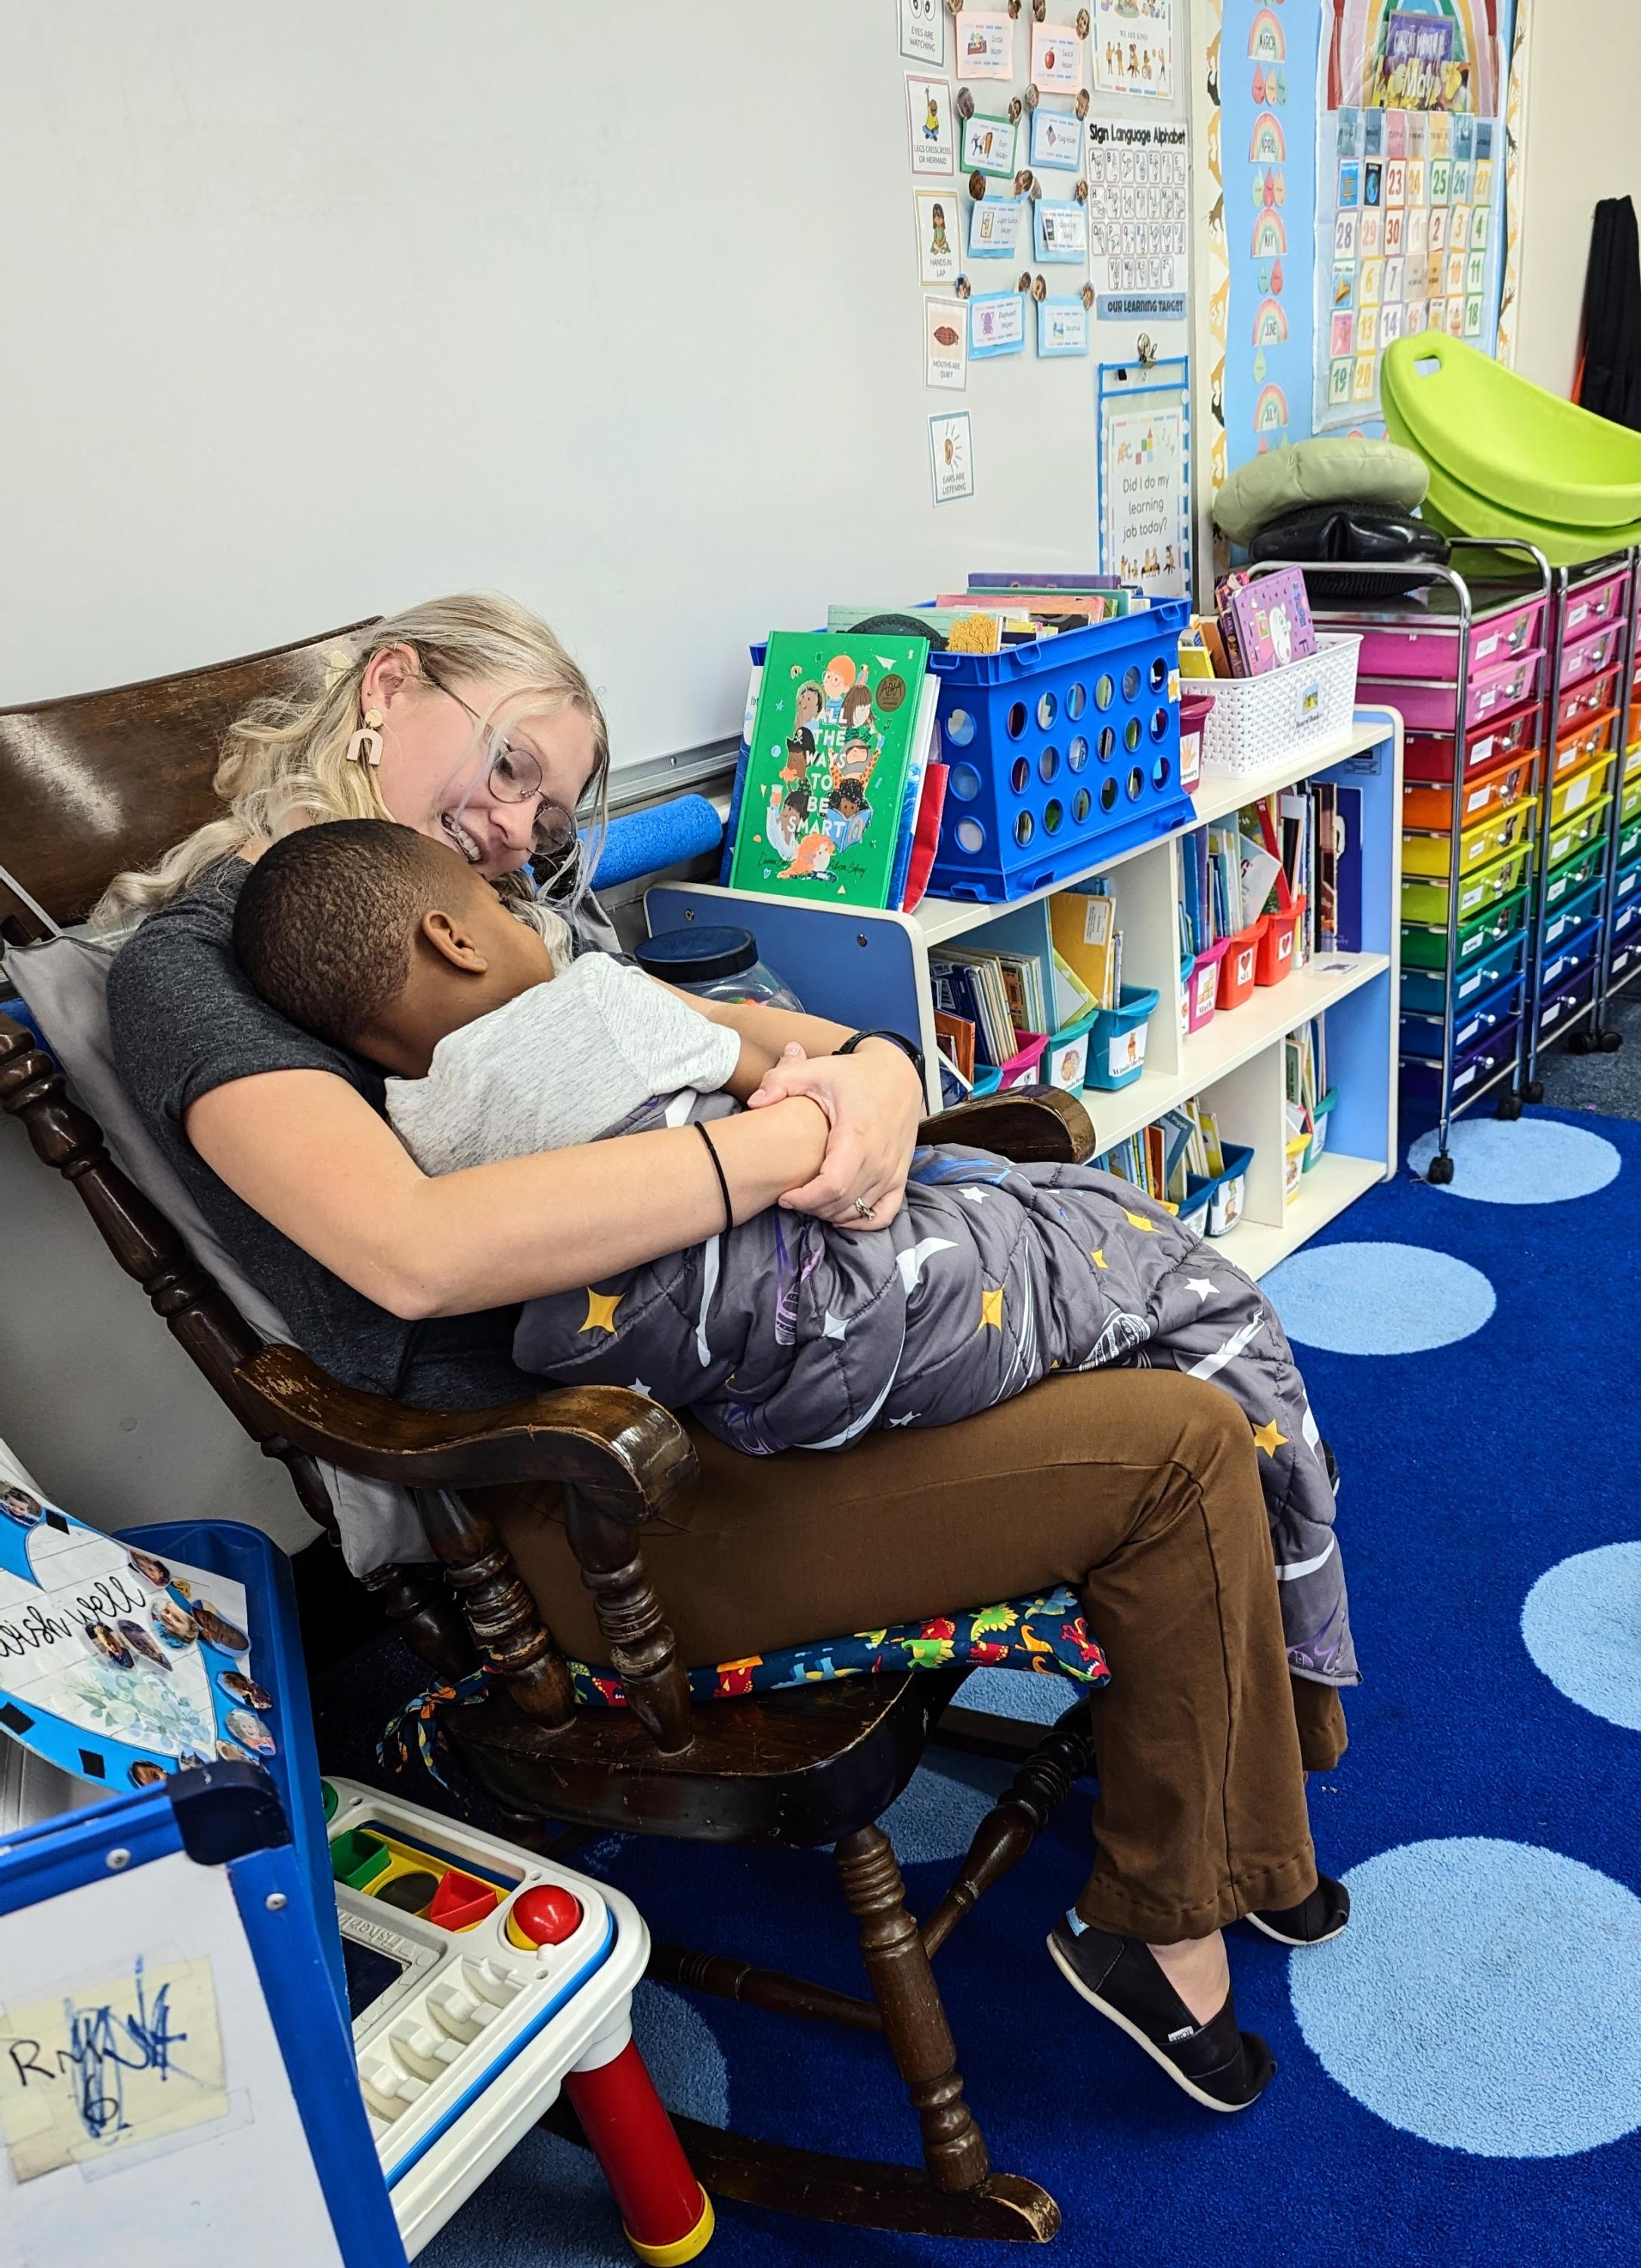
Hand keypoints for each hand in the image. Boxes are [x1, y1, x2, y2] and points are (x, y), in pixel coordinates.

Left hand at [747, 1040, 922, 1226]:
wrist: (898, 1075)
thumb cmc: (854, 1075)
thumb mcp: (815, 1070)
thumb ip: (780, 1081)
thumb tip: (754, 1103)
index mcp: (858, 1135)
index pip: (832, 1185)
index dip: (805, 1199)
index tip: (785, 1196)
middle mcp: (879, 1158)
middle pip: (841, 1203)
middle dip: (811, 1207)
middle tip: (793, 1198)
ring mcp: (893, 1170)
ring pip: (859, 1211)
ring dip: (831, 1213)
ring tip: (811, 1200)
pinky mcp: (901, 1176)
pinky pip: (883, 1213)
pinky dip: (861, 1221)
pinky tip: (841, 1213)